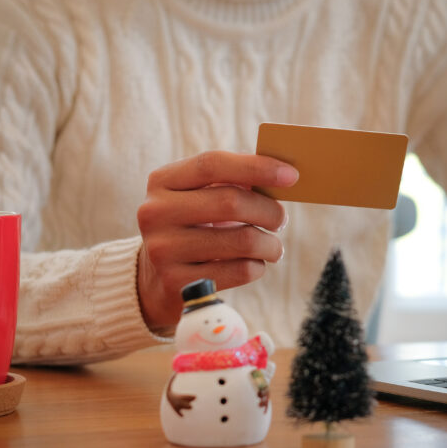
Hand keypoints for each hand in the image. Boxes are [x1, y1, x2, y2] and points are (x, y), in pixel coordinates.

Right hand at [136, 151, 297, 330]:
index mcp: (162, 181)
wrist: (159, 280)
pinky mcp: (177, 284)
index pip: (212, 164)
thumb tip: (283, 175)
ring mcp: (163, 250)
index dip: (256, 167)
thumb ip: (234, 181)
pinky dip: (258, 267)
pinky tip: (254, 265)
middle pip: (231, 202)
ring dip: (270, 244)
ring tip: (273, 247)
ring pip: (242, 240)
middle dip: (269, 210)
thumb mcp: (201, 197)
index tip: (291, 176)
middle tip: (280, 219)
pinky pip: (240, 271)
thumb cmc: (194, 227)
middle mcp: (155, 213)